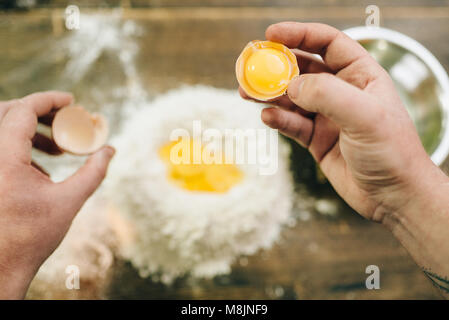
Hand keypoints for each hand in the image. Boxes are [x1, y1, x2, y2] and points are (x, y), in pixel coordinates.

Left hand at [0, 91, 114, 298]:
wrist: (2, 265)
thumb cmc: (33, 236)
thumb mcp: (70, 201)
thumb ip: (93, 172)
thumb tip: (110, 150)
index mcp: (4, 159)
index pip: (23, 111)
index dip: (50, 100)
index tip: (72, 101)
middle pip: (7, 112)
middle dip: (39, 111)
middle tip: (66, 119)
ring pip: (2, 129)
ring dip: (32, 130)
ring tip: (60, 148)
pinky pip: (1, 147)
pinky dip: (22, 147)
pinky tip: (43, 168)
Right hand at [240, 22, 447, 221]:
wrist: (393, 197)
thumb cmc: (392, 152)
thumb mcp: (365, 116)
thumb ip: (327, 95)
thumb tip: (291, 85)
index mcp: (361, 76)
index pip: (328, 43)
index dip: (299, 35)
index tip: (271, 35)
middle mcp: (342, 92)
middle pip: (303, 69)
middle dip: (276, 66)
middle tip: (250, 66)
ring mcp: (327, 116)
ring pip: (292, 98)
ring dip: (269, 94)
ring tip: (247, 92)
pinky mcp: (316, 139)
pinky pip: (292, 124)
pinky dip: (278, 120)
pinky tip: (267, 118)